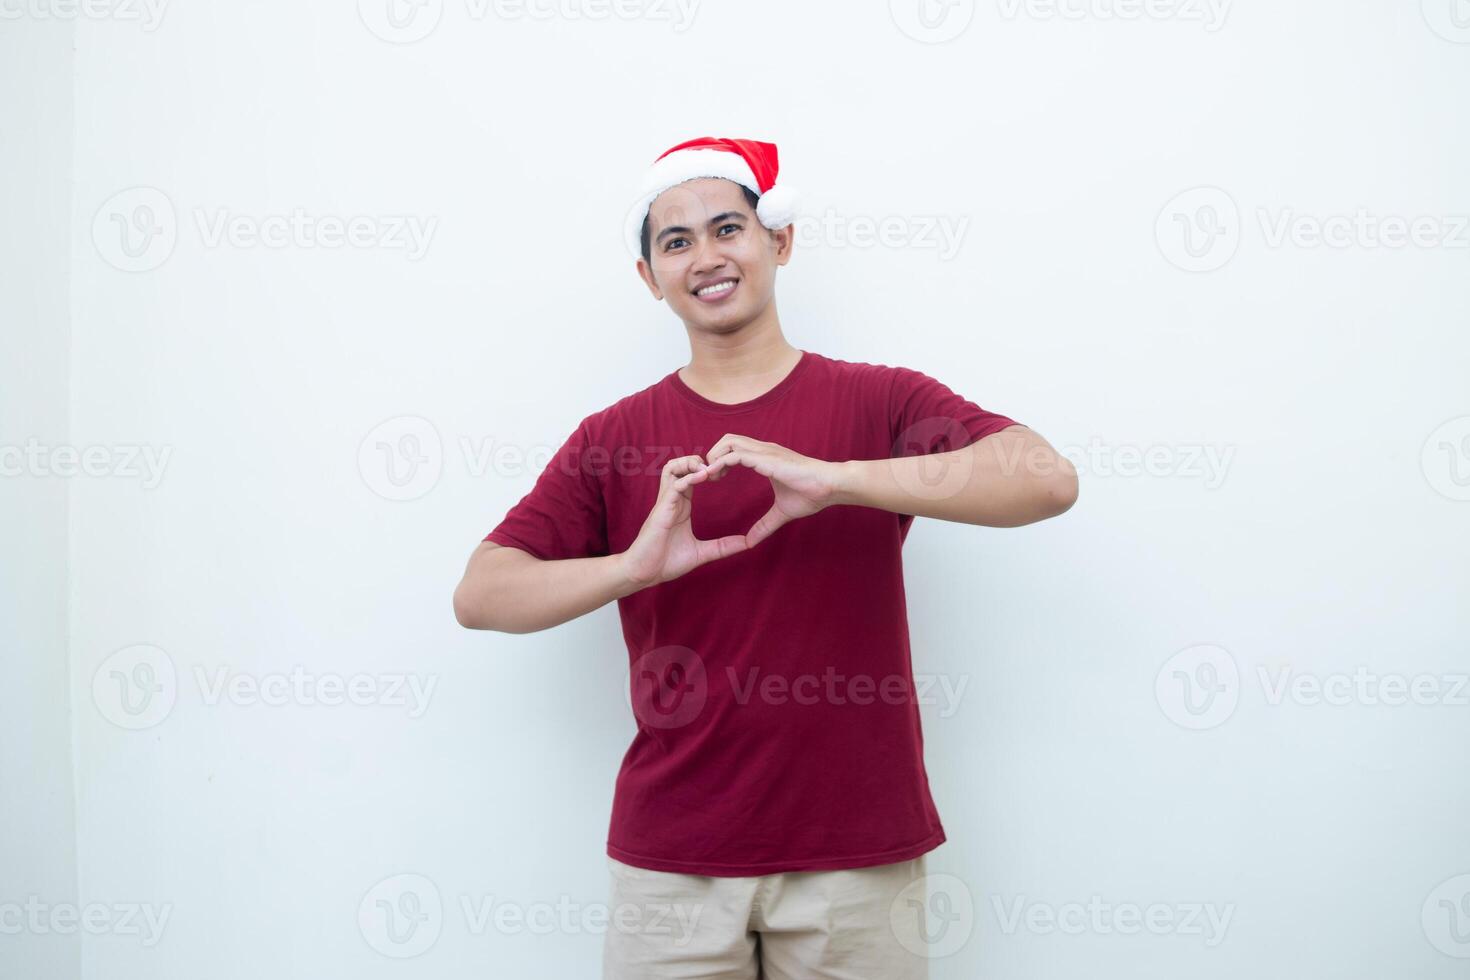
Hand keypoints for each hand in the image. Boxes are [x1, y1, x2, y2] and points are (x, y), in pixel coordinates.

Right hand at [617, 454, 752, 591]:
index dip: (707, 470)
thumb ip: (722, 546)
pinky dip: (688, 478)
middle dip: (696, 459)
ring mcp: (665, 503)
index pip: (691, 476)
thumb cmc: (666, 562)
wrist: (644, 574)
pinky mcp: (661, 509)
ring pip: (672, 468)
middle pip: (679, 465)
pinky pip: (674, 485)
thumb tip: (746, 544)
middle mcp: (673, 500)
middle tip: (716, 467)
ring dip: (689, 463)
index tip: (725, 473)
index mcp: (681, 506)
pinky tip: (703, 477)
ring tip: (707, 468)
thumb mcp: (701, 553)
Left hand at [702, 434, 843, 546]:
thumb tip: (750, 543)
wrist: (829, 487)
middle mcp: (762, 450)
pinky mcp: (766, 458)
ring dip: (714, 457)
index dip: (720, 460)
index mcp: (765, 457)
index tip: (714, 479)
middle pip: (727, 439)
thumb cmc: (811, 494)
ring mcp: (764, 451)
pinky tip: (716, 477)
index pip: (735, 448)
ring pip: (728, 441)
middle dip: (713, 454)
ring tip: (710, 477)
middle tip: (709, 477)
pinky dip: (720, 463)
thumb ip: (764, 525)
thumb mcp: (781, 513)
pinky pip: (735, 454)